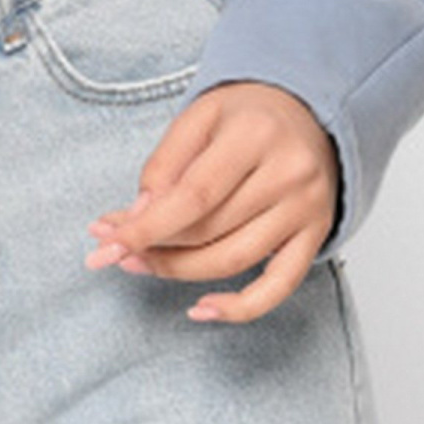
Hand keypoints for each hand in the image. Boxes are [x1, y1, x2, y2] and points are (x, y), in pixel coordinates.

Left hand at [84, 80, 339, 323]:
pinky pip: (280, 286)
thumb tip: (138, 216)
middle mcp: (289, 174)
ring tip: (141, 264)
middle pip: (209, 230)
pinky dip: (241, 307)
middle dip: (154, 246)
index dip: (146, 226)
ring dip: (178, 272)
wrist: (311, 113)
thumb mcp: (198, 117)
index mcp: (256, 135)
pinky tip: (201, 310)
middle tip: (115, 249)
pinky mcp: (316, 235)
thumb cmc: (247, 115)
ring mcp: (307, 209)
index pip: (194, 196)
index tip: (107, 241)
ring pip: (233, 261)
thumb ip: (164, 164)